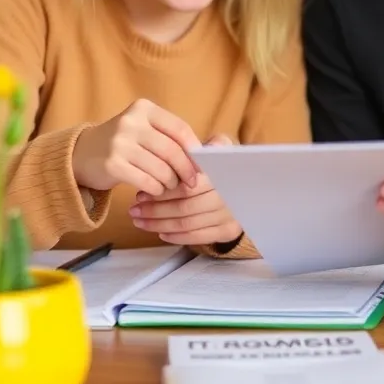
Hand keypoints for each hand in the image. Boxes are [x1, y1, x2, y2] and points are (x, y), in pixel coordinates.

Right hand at [71, 98, 199, 195]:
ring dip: (171, 182)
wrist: (82, 154)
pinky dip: (156, 189)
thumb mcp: (143, 130)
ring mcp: (119, 143)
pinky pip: (146, 181)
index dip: (194, 149)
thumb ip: (168, 137)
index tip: (203, 164)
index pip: (179, 129)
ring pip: (160, 169)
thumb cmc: (123, 143)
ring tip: (170, 185)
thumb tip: (201, 157)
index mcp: (144, 108)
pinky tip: (156, 190)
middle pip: (172, 150)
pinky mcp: (112, 164)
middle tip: (192, 182)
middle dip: (186, 170)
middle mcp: (131, 122)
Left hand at [128, 134, 243, 245]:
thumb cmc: (223, 165)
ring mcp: (230, 216)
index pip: (188, 188)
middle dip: (156, 210)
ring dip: (160, 224)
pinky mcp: (229, 231)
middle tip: (135, 209)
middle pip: (185, 208)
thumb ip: (209, 145)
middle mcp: (230, 198)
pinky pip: (199, 237)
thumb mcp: (220, 148)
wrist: (249, 184)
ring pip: (188, 224)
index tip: (141, 193)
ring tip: (140, 220)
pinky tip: (160, 232)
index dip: (163, 192)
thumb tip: (204, 148)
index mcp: (224, 176)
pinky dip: (177, 237)